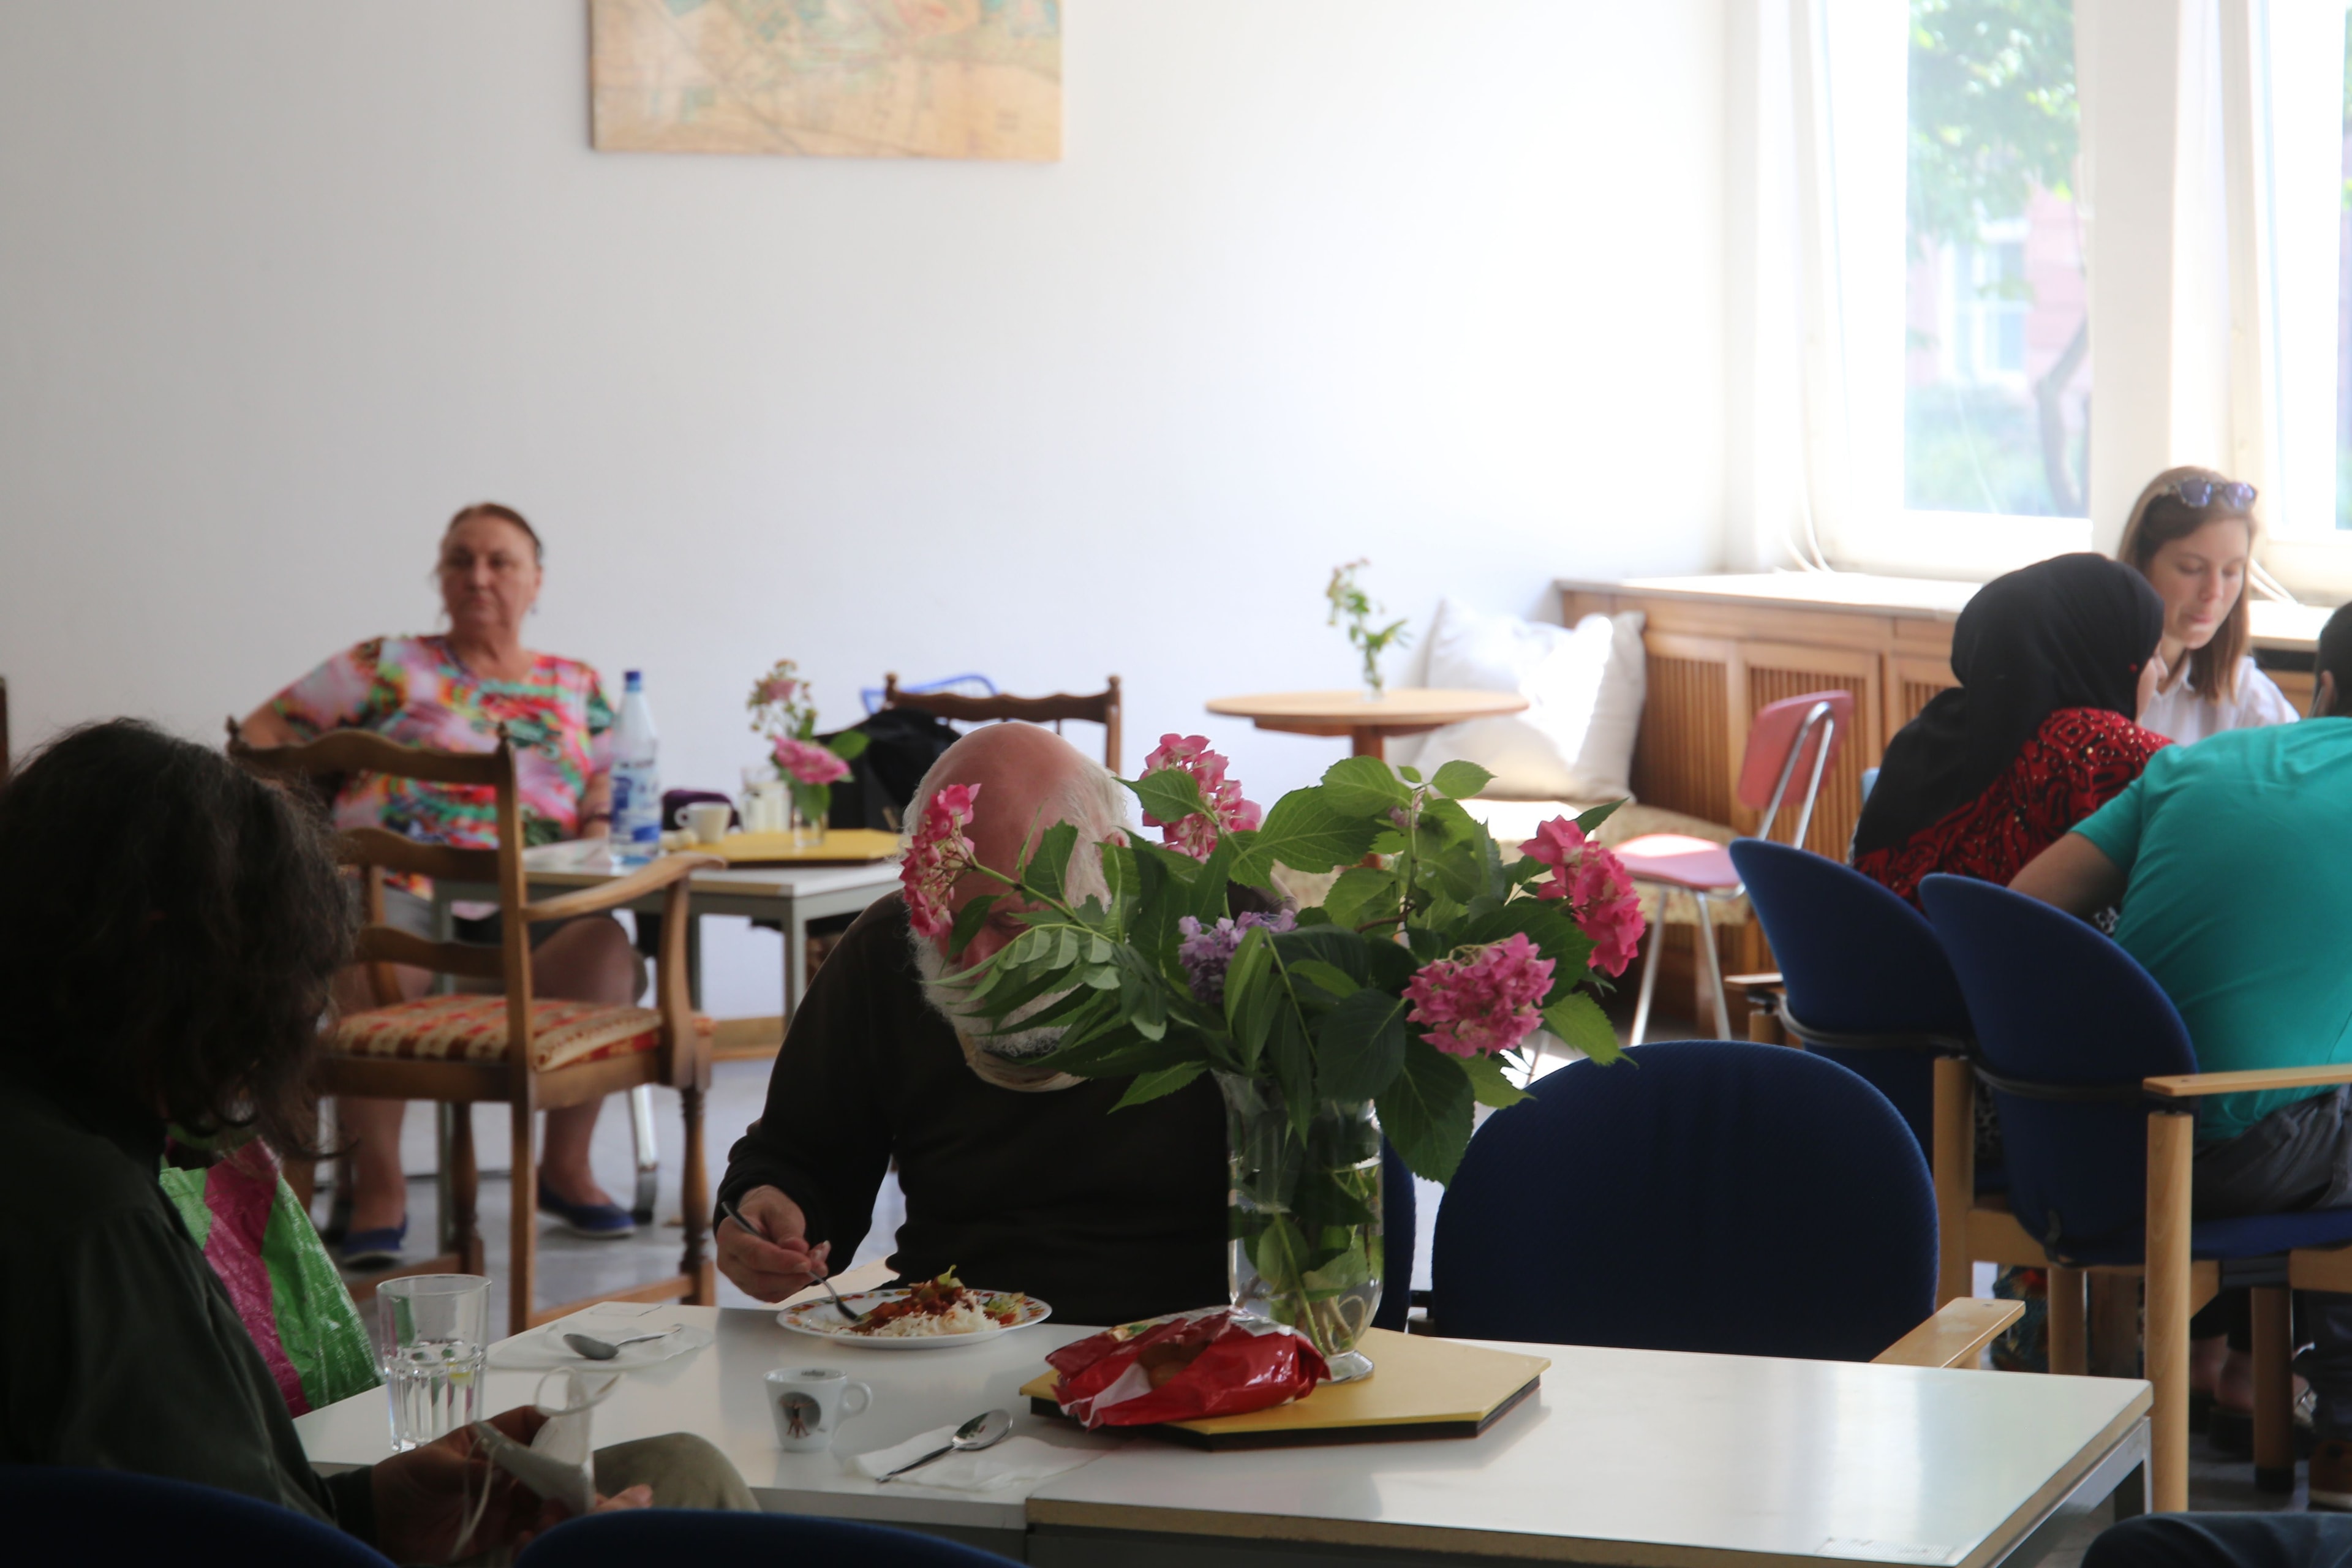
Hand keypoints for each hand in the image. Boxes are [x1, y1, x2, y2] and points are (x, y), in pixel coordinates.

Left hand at [371, 1406, 653, 1562]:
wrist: (381, 1523)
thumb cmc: (406, 1479)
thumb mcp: (434, 1466)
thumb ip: (470, 1467)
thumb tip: (505, 1472)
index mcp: (491, 1439)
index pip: (531, 1423)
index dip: (553, 1425)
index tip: (570, 1437)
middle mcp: (505, 1467)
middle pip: (546, 1462)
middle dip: (563, 1470)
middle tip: (574, 1484)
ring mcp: (504, 1498)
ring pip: (543, 1496)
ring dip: (555, 1502)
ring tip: (560, 1511)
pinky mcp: (499, 1529)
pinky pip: (528, 1527)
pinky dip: (540, 1529)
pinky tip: (544, 1531)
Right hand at [717, 1185, 831, 1301]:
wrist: (763, 1218)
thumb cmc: (769, 1211)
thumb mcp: (780, 1211)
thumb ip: (788, 1230)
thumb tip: (798, 1249)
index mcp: (729, 1234)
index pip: (753, 1254)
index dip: (780, 1262)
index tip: (806, 1262)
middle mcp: (727, 1260)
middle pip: (757, 1279)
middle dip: (791, 1276)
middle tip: (820, 1266)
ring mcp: (737, 1278)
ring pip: (767, 1291)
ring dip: (796, 1282)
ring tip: (819, 1263)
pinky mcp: (751, 1288)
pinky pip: (773, 1295)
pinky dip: (794, 1286)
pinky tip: (808, 1270)